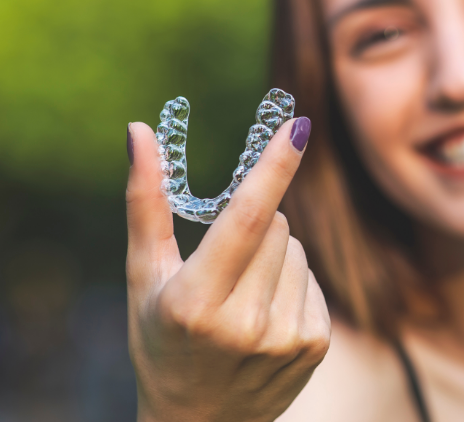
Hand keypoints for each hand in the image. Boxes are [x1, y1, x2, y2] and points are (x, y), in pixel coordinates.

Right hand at [125, 118, 329, 421]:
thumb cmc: (161, 340)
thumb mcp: (144, 277)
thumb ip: (146, 202)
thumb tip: (140, 132)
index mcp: (196, 301)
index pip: (245, 218)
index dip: (274, 167)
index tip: (298, 125)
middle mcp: (245, 323)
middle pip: (276, 224)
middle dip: (255, 224)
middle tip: (225, 263)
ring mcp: (285, 338)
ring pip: (297, 249)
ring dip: (274, 256)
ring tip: (243, 296)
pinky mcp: (315, 345)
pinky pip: (313, 278)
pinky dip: (292, 283)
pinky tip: (266, 315)